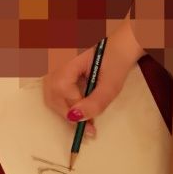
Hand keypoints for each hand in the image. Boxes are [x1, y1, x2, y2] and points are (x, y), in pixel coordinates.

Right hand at [42, 19, 142, 136]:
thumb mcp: (111, 84)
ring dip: (67, 110)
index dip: (75, 110)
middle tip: (88, 128)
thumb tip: (77, 118)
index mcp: (67, 60)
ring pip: (51, 95)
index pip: (62, 90)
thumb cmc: (117, 61)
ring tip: (86, 118)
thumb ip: (95, 102)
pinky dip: (67, 103)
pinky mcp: (58, 71)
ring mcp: (55, 66)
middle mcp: (56, 61)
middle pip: (51, 95)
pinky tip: (82, 107)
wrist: (120, 45)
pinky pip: (55, 91)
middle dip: (69, 114)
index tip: (91, 127)